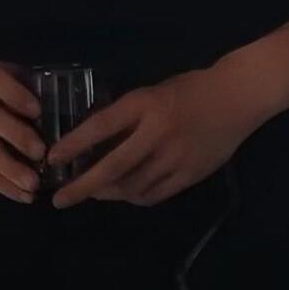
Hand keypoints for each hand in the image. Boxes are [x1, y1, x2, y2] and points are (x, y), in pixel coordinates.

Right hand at [0, 43, 46, 203]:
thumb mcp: (1, 67)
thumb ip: (23, 83)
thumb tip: (54, 106)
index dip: (17, 98)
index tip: (38, 112)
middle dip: (16, 138)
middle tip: (40, 154)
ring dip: (9, 171)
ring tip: (32, 187)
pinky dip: (0, 184)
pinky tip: (21, 195)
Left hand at [45, 64, 252, 208]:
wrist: (236, 97)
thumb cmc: (188, 90)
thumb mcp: (151, 94)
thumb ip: (126, 117)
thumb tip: (91, 143)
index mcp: (145, 104)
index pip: (101, 126)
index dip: (74, 144)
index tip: (52, 158)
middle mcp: (158, 132)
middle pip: (113, 167)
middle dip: (82, 186)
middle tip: (59, 200)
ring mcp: (176, 157)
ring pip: (131, 187)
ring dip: (108, 193)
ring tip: (94, 191)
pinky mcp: (191, 175)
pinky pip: (153, 195)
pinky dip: (134, 197)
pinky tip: (125, 193)